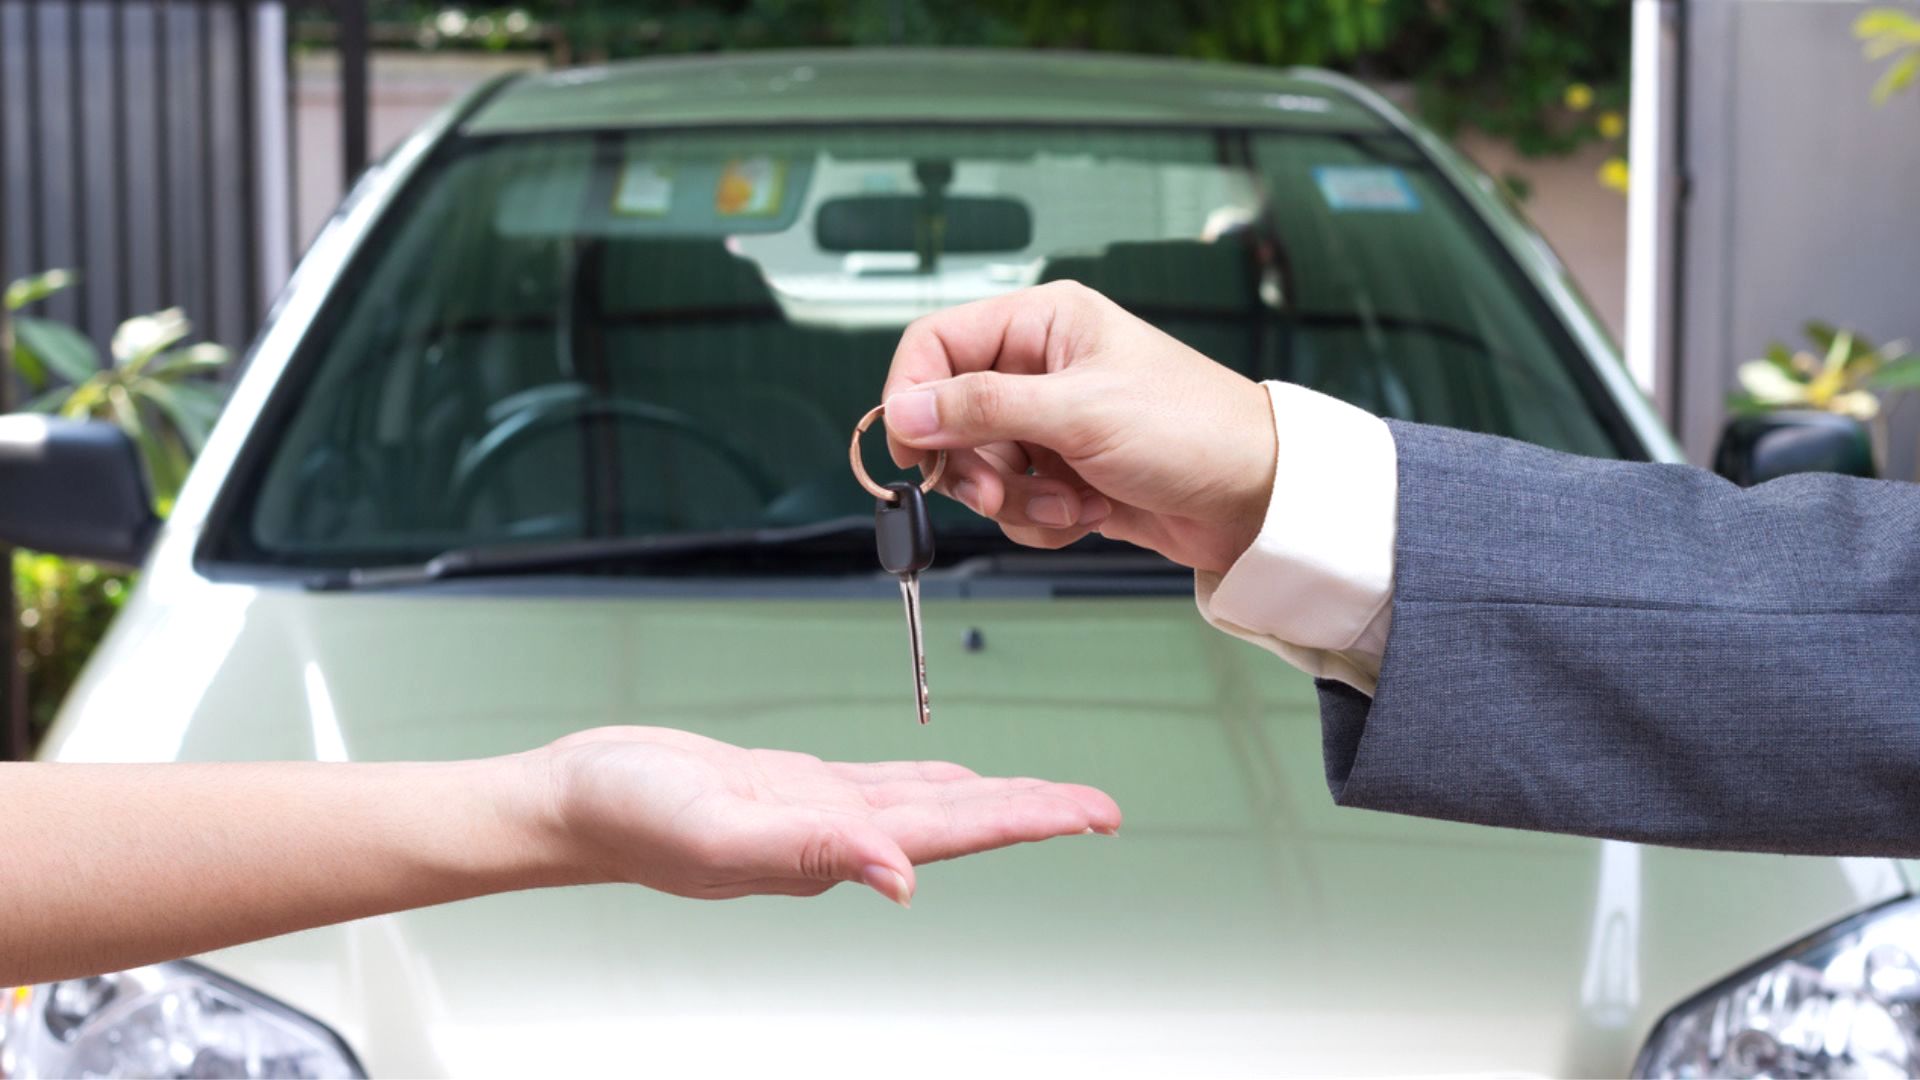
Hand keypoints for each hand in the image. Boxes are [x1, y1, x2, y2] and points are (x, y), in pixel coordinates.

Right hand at [534, 726, 1120, 905]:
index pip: (956, 834)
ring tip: (1053, 797)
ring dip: (996, 798)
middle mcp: (841, 837)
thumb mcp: (720, 830)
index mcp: (834, 848)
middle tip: (1102, 808)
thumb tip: (903, 879)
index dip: (1029, 822)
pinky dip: (933, 779)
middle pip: (961, 820)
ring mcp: (821, 813)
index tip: (1092, 816)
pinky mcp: (795, 786)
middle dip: (1035, 811)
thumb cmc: (629, 819)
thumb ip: (813, 852)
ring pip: (932, 801)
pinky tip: (958, 779)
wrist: (574, 799)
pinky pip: (885, 782)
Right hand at [881, 282, 1277, 574]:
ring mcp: (1052, 425)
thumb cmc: (1192, 430)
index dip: (912, 395)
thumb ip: (982, 408)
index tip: (912, 448)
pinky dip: (1044, 518)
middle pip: (950, 418)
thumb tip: (904, 409)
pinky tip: (1090, 512)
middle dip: (975, 466)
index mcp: (1043, 324)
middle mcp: (1040, 368)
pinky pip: (1016, 502)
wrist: (1255, 500)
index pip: (936, 344)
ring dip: (1018, 500)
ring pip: (981, 469)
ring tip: (1072, 502)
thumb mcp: (1078, 412)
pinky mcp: (1065, 473)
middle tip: (999, 492)